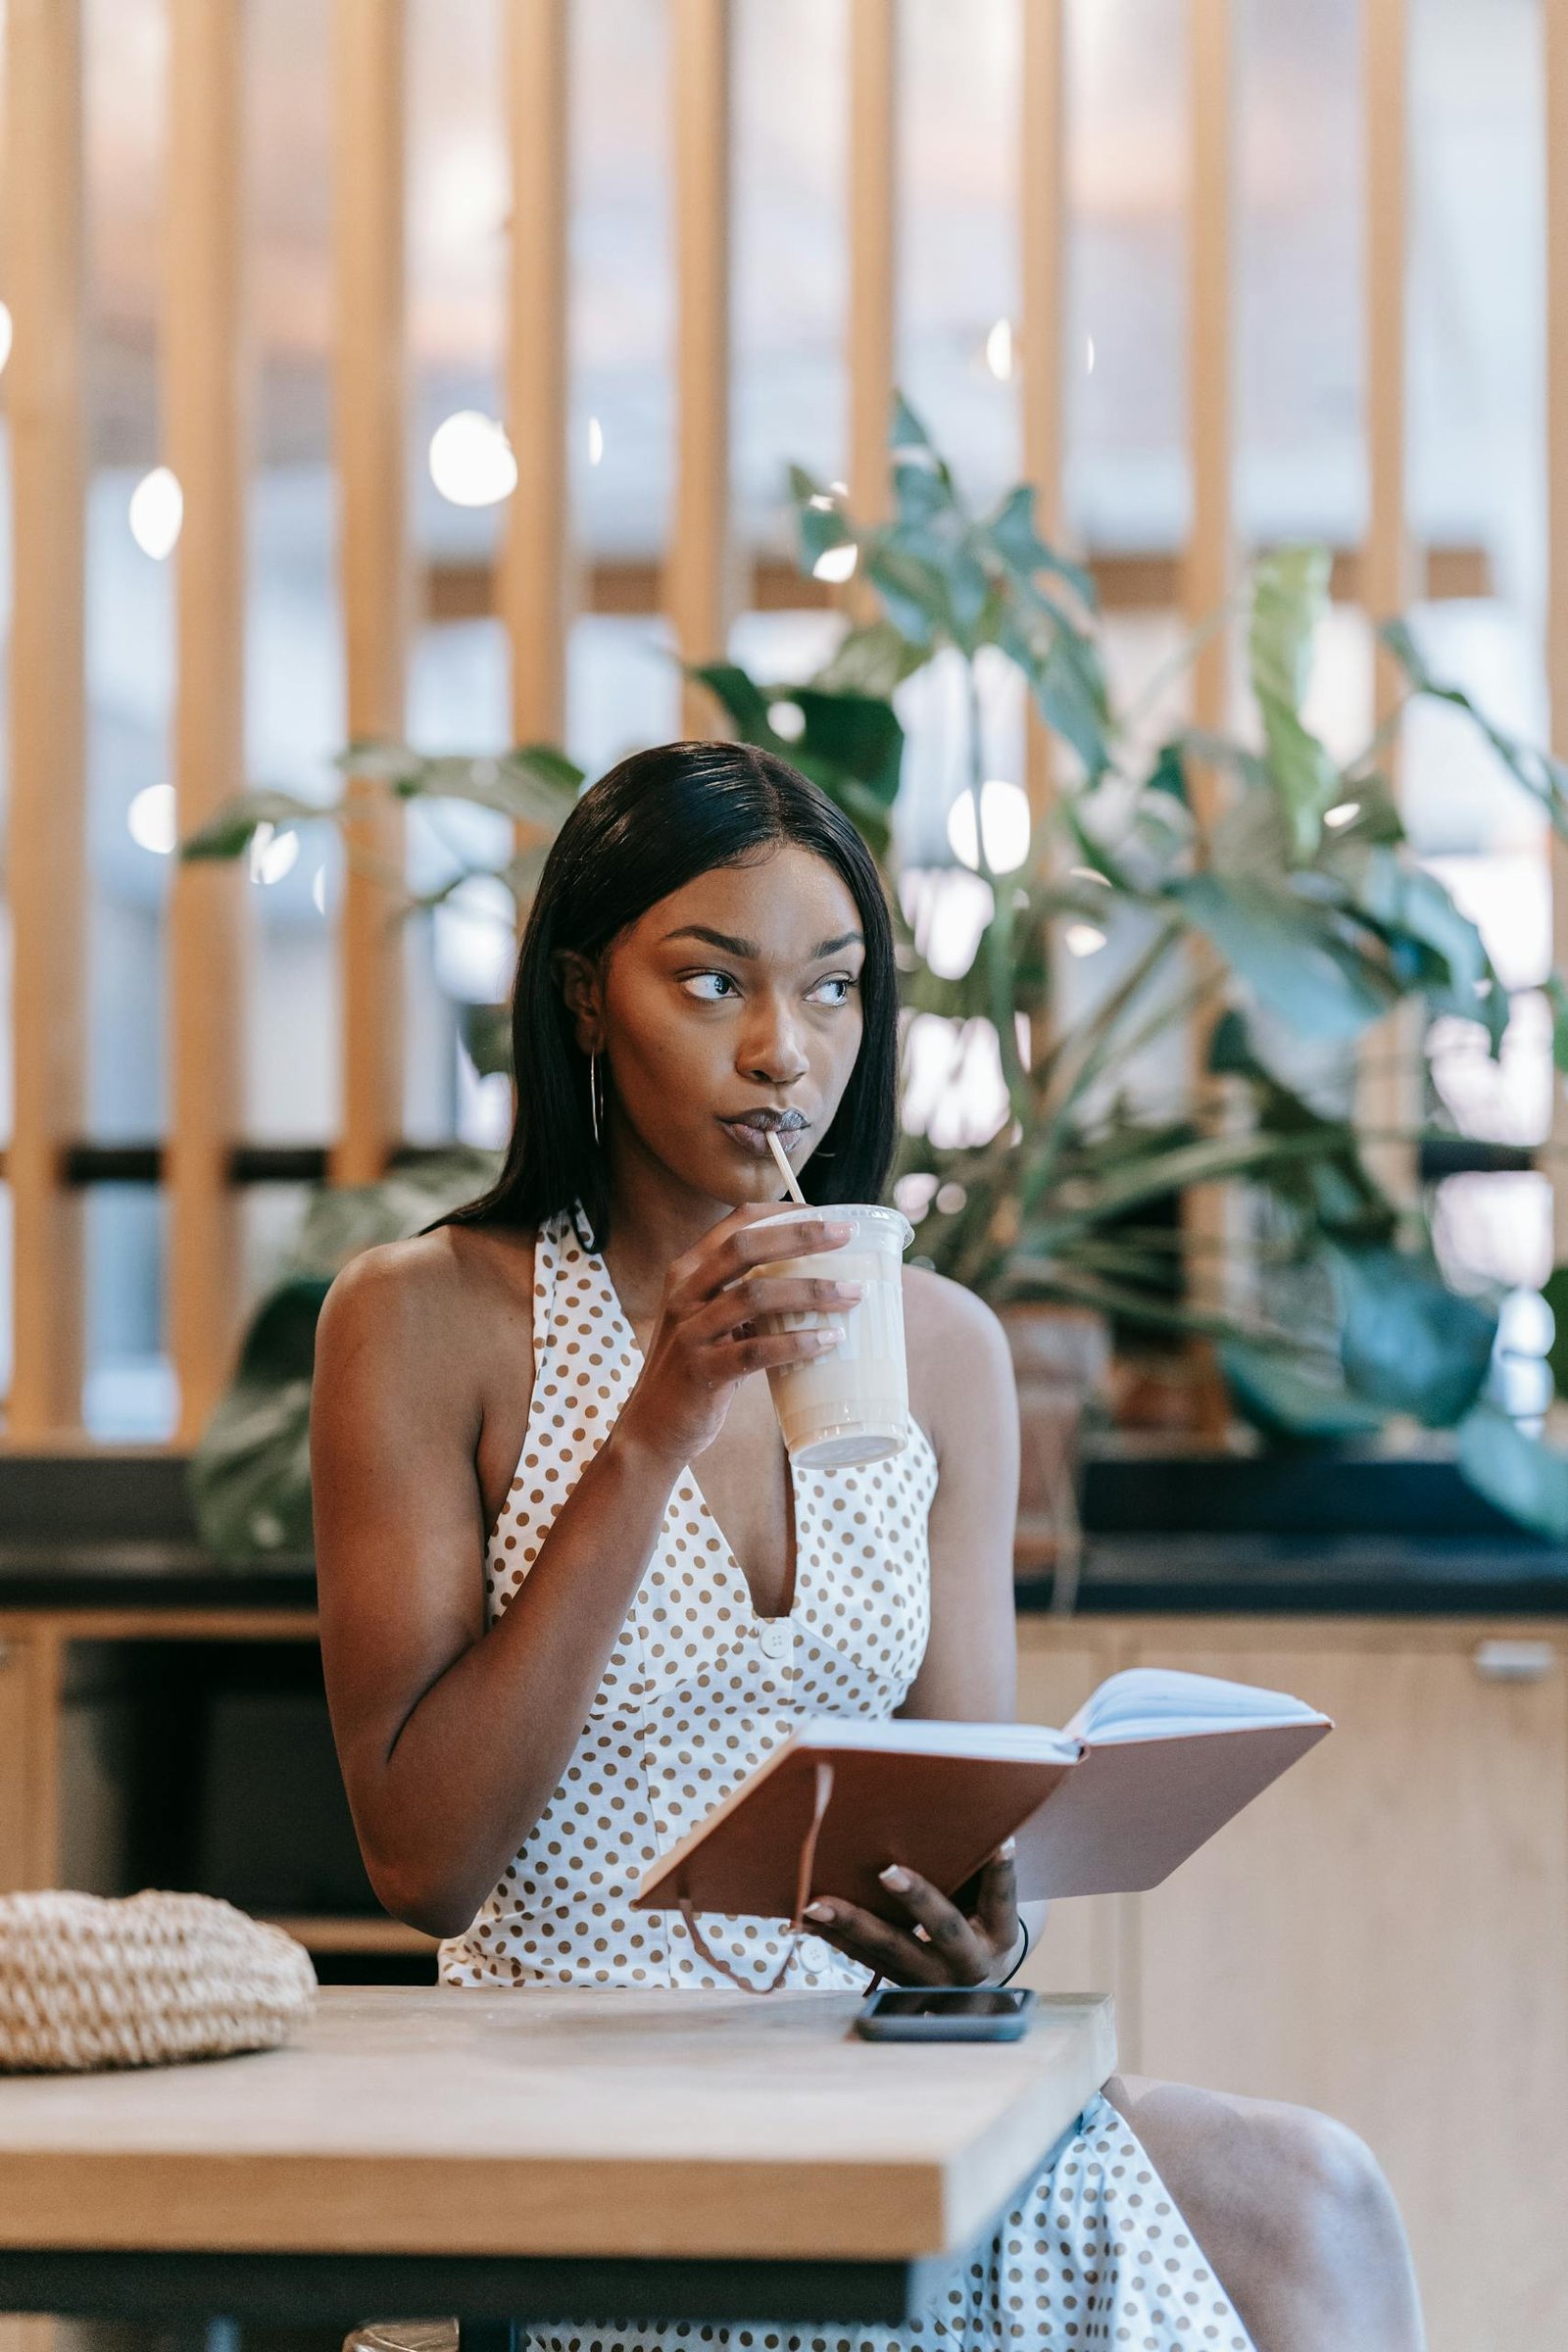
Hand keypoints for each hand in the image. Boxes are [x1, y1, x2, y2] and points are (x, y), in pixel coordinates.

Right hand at [615, 1204, 860, 1468]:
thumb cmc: (697, 1367)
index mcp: (688, 1271)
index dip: (783, 1213)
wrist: (654, 1425)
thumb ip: (748, 1298)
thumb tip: (818, 1280)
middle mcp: (684, 1292)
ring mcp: (690, 1331)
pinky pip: (755, 1351)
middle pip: (744, 1246)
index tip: (827, 1216)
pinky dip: (796, 1343)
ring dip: (810, 1292)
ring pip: (754, 1295)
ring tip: (852, 1295)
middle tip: (848, 1236)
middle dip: (801, 1236)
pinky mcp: (701, 1371)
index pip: (736, 1223)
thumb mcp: (713, 1320)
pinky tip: (828, 1341)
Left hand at [802, 1840, 1021, 1986]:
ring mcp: (931, 1980)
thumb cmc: (979, 1918)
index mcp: (1000, 1935)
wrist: (973, 1981)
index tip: (1002, 1843)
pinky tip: (807, 1919)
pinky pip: (863, 1959)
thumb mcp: (989, 1901)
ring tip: (817, 1903)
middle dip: (915, 1900)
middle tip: (887, 1871)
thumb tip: (971, 1819)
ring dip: (851, 1925)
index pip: (1002, 1900)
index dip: (1000, 1873)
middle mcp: (969, 1965)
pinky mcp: (898, 1984)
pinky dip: (835, 1937)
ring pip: (890, 1951)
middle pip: (943, 1929)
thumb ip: (979, 1870)